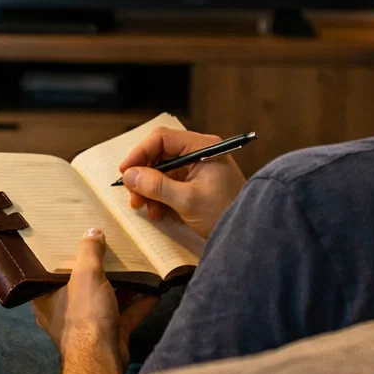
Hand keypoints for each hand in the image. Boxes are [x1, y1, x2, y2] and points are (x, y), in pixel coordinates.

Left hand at [32, 229, 159, 373]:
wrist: (102, 358)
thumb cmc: (85, 315)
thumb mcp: (86, 275)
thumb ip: (89, 251)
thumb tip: (93, 232)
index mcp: (47, 297)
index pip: (52, 272)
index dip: (65, 256)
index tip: (77, 240)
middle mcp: (65, 312)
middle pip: (82, 284)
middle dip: (99, 270)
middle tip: (111, 248)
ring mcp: (89, 325)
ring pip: (106, 299)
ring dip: (123, 285)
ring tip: (136, 264)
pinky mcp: (110, 334)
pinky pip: (126, 314)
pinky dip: (139, 303)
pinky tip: (155, 289)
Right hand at [118, 128, 244, 240]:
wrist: (248, 235)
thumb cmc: (224, 213)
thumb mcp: (187, 200)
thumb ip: (157, 186)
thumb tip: (129, 175)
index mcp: (202, 147)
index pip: (162, 138)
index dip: (140, 152)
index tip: (125, 171)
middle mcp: (199, 153)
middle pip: (160, 155)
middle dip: (144, 176)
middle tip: (133, 196)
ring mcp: (197, 169)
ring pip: (162, 171)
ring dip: (149, 189)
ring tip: (145, 208)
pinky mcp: (195, 184)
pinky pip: (169, 184)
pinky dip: (159, 197)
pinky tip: (158, 213)